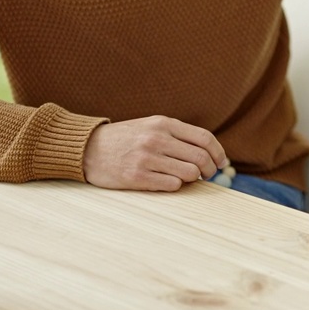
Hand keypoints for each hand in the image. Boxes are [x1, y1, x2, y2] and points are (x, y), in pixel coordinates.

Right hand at [83, 115, 227, 191]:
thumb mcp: (151, 126)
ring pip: (189, 173)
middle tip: (207, 176)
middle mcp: (157, 138)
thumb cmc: (125, 139)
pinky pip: (171, 185)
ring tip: (186, 179)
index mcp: (163, 123)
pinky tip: (168, 182)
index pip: (204, 138)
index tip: (221, 163)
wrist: (87, 149)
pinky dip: (175, 186)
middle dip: (210, 170)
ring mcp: (146, 158)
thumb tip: (210, 152)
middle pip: (201, 158)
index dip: (218, 153)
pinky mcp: (136, 177)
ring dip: (193, 179)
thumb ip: (177, 135)